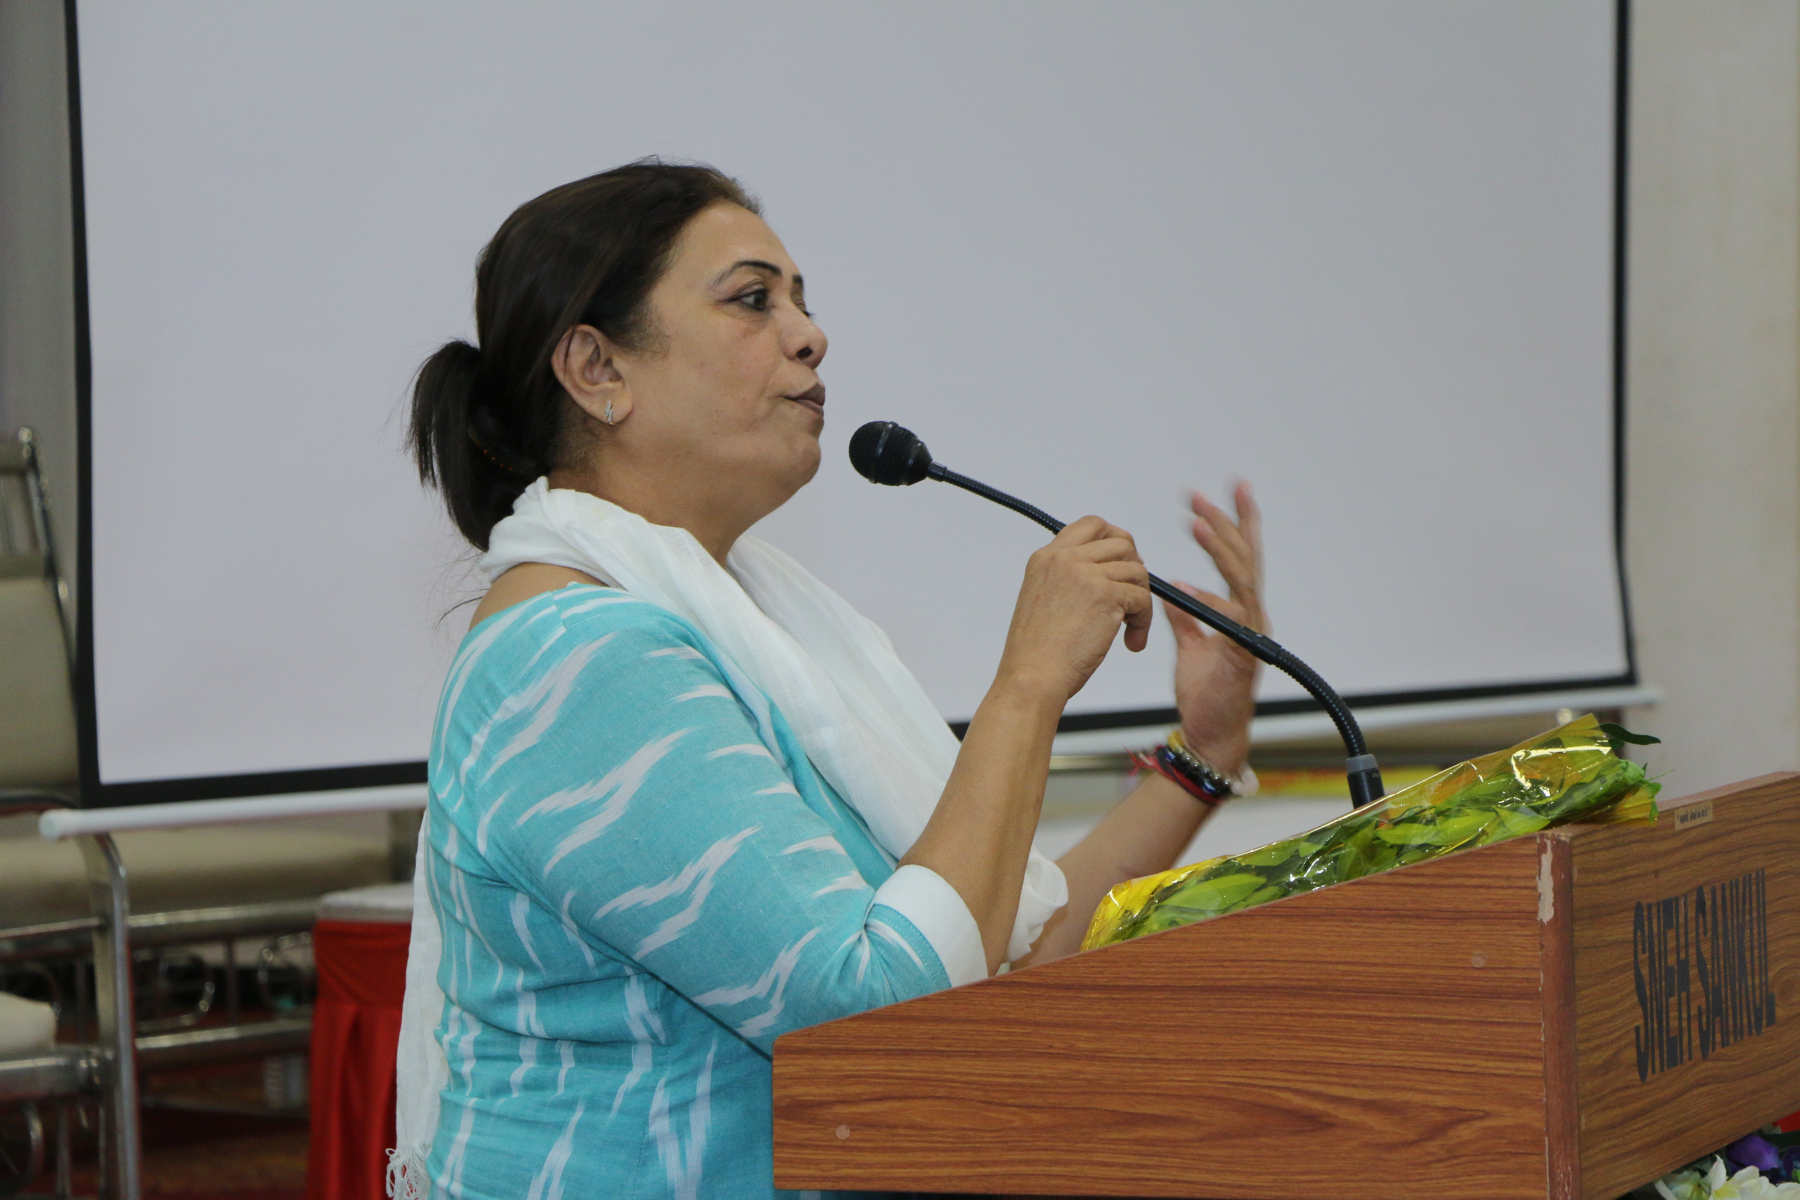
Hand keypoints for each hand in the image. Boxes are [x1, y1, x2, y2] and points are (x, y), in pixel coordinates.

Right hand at [995, 515, 1152, 703]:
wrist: (1032, 676)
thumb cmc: (1038, 652)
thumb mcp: (1044, 600)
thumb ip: (1069, 579)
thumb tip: (1108, 573)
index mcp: (1046, 557)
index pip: (1090, 525)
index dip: (1114, 539)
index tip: (1121, 563)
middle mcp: (1064, 558)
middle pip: (1121, 541)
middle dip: (1134, 567)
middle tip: (1133, 594)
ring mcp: (1084, 573)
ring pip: (1136, 571)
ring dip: (1140, 600)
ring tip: (1130, 628)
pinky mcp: (1105, 594)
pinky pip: (1141, 598)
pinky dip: (1143, 621)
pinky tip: (1131, 641)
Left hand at [1167, 483, 1264, 776]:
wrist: (1210, 735)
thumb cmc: (1205, 694)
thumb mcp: (1190, 646)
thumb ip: (1184, 616)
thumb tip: (1169, 591)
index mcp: (1239, 610)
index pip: (1239, 556)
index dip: (1233, 523)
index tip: (1221, 492)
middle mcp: (1250, 615)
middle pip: (1244, 557)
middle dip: (1225, 522)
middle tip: (1202, 495)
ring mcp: (1249, 633)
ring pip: (1241, 579)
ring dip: (1219, 550)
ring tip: (1196, 523)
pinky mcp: (1241, 654)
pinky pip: (1228, 619)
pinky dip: (1207, 600)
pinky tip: (1183, 587)